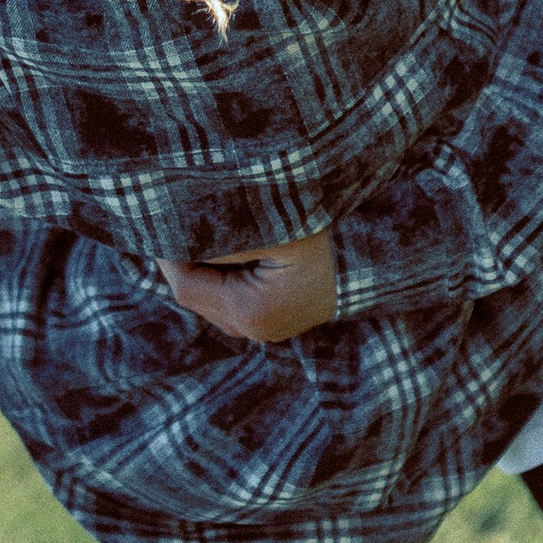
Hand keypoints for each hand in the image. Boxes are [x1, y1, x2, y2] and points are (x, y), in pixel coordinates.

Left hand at [163, 228, 336, 344]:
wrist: (380, 263)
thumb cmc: (332, 241)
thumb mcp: (277, 229)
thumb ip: (225, 232)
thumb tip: (176, 225)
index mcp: (249, 312)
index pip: (183, 283)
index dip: (167, 249)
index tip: (162, 213)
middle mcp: (253, 329)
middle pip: (192, 293)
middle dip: (182, 256)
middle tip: (178, 214)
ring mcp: (264, 327)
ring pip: (208, 295)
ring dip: (202, 262)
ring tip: (207, 225)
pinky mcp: (273, 317)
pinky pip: (229, 295)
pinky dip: (221, 270)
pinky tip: (232, 243)